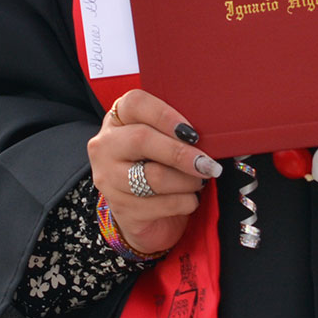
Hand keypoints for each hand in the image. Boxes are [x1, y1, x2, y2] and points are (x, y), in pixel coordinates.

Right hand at [87, 89, 222, 256]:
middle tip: (207, 164)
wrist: (149, 215)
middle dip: (180, 153)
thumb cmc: (162, 165)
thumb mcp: (166, 140)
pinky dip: (184, 202)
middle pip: (141, 139)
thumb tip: (211, 131)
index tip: (192, 132)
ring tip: (200, 181)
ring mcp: (107, 177)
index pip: (134, 103)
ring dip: (186, 181)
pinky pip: (160, 204)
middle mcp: (105, 145)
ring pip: (152, 176)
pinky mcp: (120, 208)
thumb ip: (178, 130)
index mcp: (118, 118)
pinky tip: (191, 199)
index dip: (165, 115)